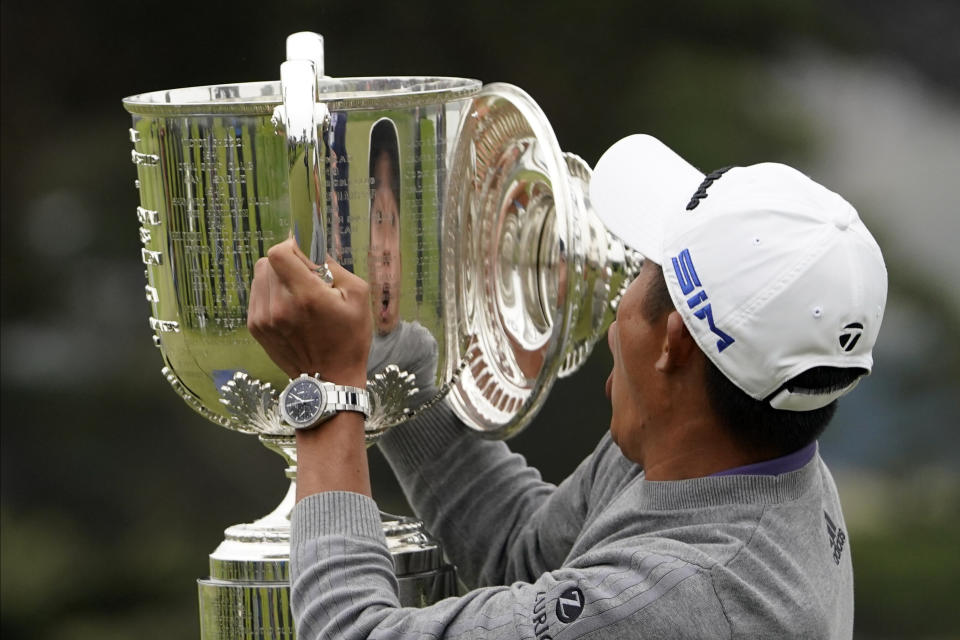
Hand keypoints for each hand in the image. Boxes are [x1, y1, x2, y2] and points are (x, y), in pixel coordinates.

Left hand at [247, 237, 371, 386]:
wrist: (330, 380)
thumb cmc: (350, 337)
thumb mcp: (357, 295)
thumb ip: (333, 266)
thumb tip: (312, 247)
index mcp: (306, 295)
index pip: (279, 252)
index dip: (292, 246)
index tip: (305, 254)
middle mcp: (279, 306)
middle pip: (268, 261)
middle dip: (287, 262)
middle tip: (307, 278)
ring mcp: (263, 318)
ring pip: (260, 276)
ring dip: (277, 277)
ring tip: (297, 295)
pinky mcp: (255, 327)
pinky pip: (257, 294)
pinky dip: (271, 293)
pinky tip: (289, 308)